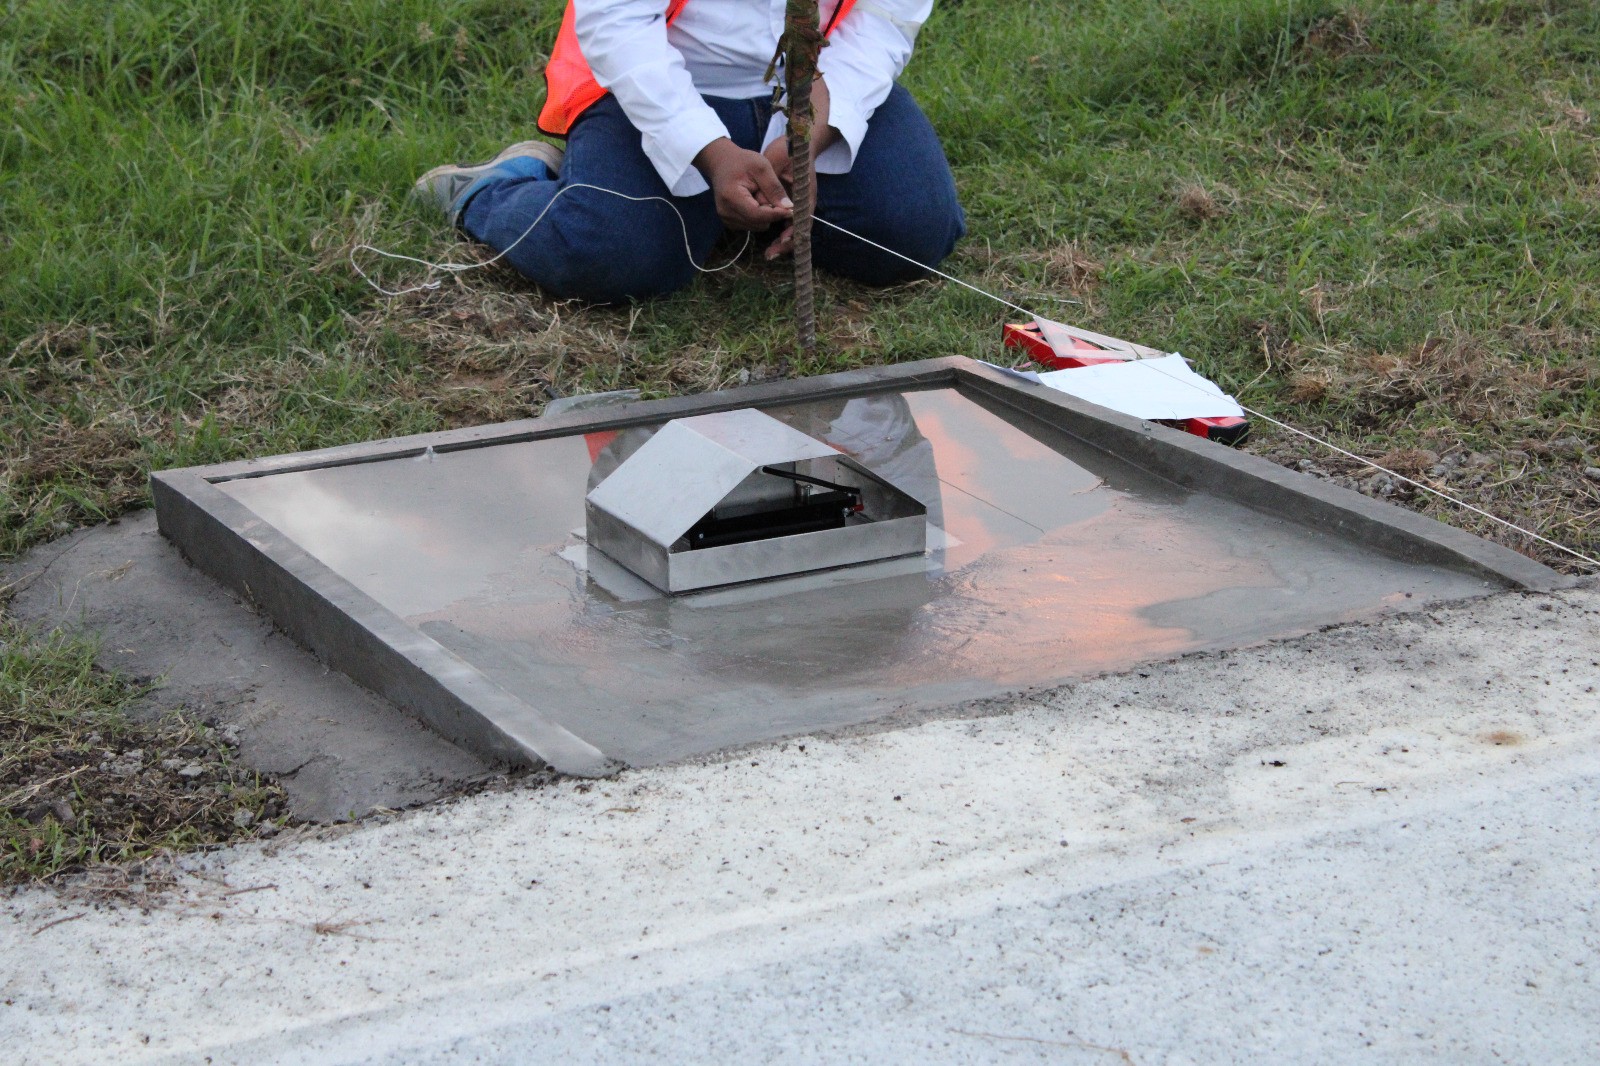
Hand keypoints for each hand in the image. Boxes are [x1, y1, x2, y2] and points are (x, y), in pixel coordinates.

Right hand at [693, 138, 792, 230]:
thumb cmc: (742, 161)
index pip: (757, 215)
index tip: (791, 210)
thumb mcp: (761, 167)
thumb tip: (788, 207)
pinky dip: (758, 216)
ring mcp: (726, 219)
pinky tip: (754, 202)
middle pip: (758, 223)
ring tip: (758, 195)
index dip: (776, 214)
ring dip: (764, 214)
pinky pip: (752, 225)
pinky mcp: (729, 222)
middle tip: (768, 194)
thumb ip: (774, 187)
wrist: (721, 163)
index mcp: (731, 197)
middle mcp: (726, 212)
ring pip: (757, 226)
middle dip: (769, 212)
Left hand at [761, 78, 838, 259]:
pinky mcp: (788, 203)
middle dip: (784, 244)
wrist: (796, 141)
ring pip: (791, 229)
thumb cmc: (791, 151)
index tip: (780, 242)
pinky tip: (769, 240)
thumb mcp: (779, 166)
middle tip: (770, 254)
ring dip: (781, 241)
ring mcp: (796, 204)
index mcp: (806, 197)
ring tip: (769, 253)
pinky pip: (783, 222)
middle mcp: (802, 203)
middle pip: (797, 231)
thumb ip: (777, 187)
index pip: (801, 222)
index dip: (791, 235)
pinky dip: (777, 232)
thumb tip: (782, 209)